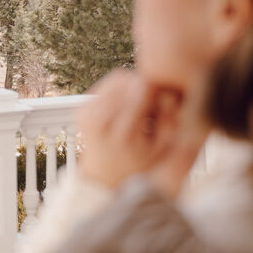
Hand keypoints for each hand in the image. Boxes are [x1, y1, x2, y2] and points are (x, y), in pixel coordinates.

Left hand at [76, 69, 185, 190]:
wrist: (107, 174)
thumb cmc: (141, 161)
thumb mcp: (164, 147)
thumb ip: (170, 119)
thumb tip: (166, 92)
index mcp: (125, 134)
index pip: (144, 87)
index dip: (158, 90)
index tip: (161, 104)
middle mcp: (101, 122)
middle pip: (130, 80)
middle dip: (144, 87)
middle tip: (151, 106)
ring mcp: (87, 114)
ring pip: (119, 78)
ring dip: (132, 86)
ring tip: (139, 107)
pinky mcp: (81, 109)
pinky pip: (107, 84)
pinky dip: (119, 90)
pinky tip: (126, 107)